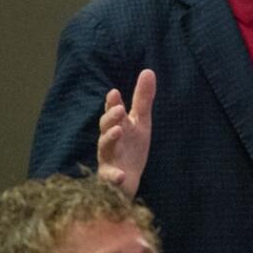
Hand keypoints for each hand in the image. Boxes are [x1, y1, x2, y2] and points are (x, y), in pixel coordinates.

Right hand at [97, 69, 154, 198]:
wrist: (128, 181)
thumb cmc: (132, 148)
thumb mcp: (141, 123)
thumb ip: (143, 99)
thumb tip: (148, 70)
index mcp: (117, 126)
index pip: (113, 113)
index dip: (113, 104)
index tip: (115, 93)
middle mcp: (109, 141)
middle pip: (105, 128)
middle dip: (110, 118)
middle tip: (119, 109)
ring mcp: (107, 160)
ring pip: (104, 149)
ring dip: (109, 139)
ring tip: (118, 130)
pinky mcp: (110, 180)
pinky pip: (108, 178)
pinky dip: (113, 177)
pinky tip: (120, 176)